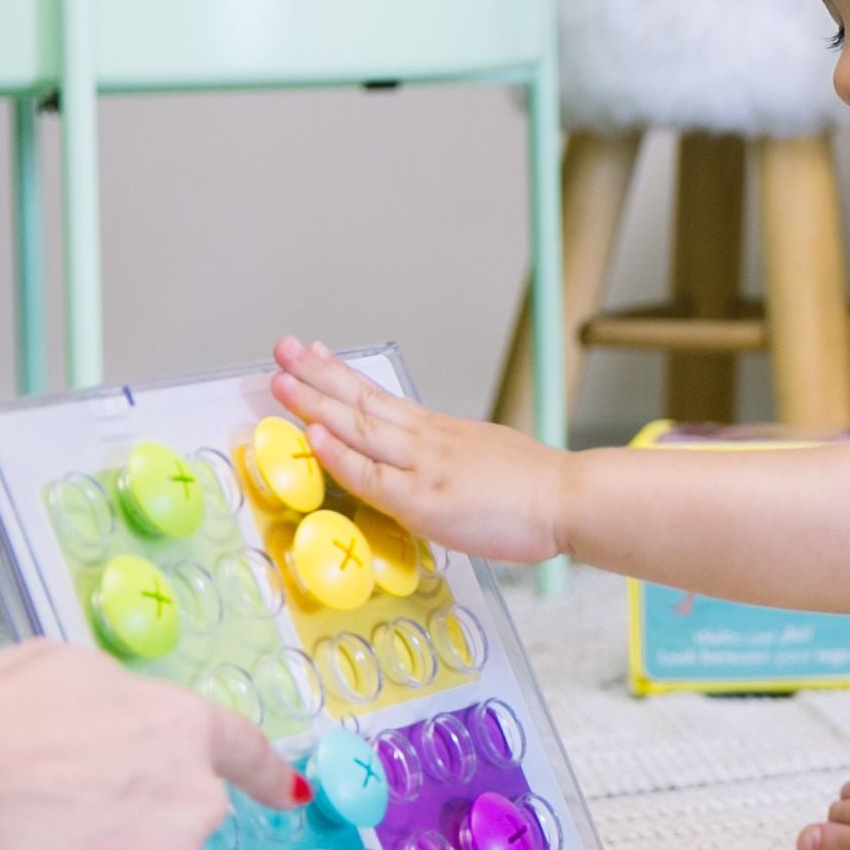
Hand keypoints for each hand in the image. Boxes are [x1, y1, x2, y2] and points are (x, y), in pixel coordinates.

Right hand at [0, 641, 304, 849]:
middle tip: (46, 829)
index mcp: (181, 728)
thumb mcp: (62, 675)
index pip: (244, 755)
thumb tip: (101, 732)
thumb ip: (110, 712)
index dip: (265, 777)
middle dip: (119, 840)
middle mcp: (195, 800)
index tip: (290, 794)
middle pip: (169, 835)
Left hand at [269, 336, 564, 563]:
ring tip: (280, 380)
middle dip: (315, 375)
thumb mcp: (488, 459)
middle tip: (282, 349)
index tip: (315, 355)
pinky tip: (315, 435)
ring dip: (315, 402)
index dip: (343, 376)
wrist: (569, 499)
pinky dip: (340, 453)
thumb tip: (435, 472)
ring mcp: (423, 467)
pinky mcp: (424, 500)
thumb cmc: (538, 491)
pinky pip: (371, 474)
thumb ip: (453, 463)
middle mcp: (427, 441)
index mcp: (442, 433)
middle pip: (362, 401)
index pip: (382, 398)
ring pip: (359, 427)